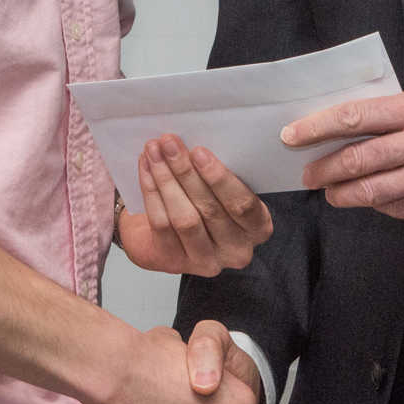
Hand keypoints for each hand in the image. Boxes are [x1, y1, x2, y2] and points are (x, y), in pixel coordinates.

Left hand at [115, 137, 273, 276]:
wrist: (170, 231)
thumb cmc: (204, 200)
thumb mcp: (222, 186)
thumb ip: (218, 171)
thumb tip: (195, 140)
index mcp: (257, 227)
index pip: (243, 205)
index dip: (219, 178)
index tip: (198, 151)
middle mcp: (236, 250)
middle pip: (210, 209)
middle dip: (186, 171)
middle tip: (170, 142)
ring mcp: (205, 261)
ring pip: (184, 218)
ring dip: (166, 180)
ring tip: (154, 151)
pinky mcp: (174, 263)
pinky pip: (161, 224)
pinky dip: (151, 191)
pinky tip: (146, 168)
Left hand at [284, 89, 403, 227]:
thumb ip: (400, 113)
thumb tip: (353, 124)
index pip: (356, 116)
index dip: (318, 127)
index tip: (294, 134)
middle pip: (356, 157)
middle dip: (323, 167)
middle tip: (306, 173)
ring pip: (369, 189)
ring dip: (341, 192)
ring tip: (330, 192)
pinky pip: (393, 208)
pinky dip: (375, 204)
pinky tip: (367, 199)